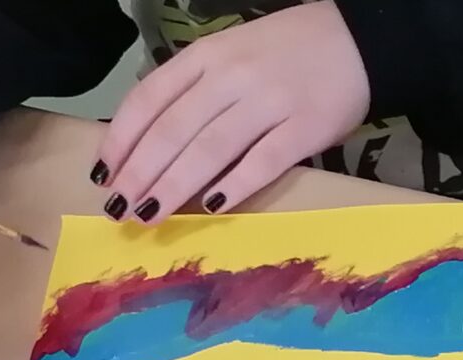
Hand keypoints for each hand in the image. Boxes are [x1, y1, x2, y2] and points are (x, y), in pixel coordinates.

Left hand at [94, 0, 369, 221]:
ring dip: (174, 185)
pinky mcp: (305, 129)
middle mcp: (231, 77)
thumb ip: (196, 90)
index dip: (122, 138)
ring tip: (149, 215)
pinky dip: (234, 185)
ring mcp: (269, 103)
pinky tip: (211, 208)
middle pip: (173, 129)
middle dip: (140, 172)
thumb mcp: (231, 54)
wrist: (358, 42)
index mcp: (207, 56)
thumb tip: (155, 144)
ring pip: (209, 148)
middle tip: (119, 208)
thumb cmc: (287, 53)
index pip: (150, 98)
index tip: (103, 174)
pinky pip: (262, 161)